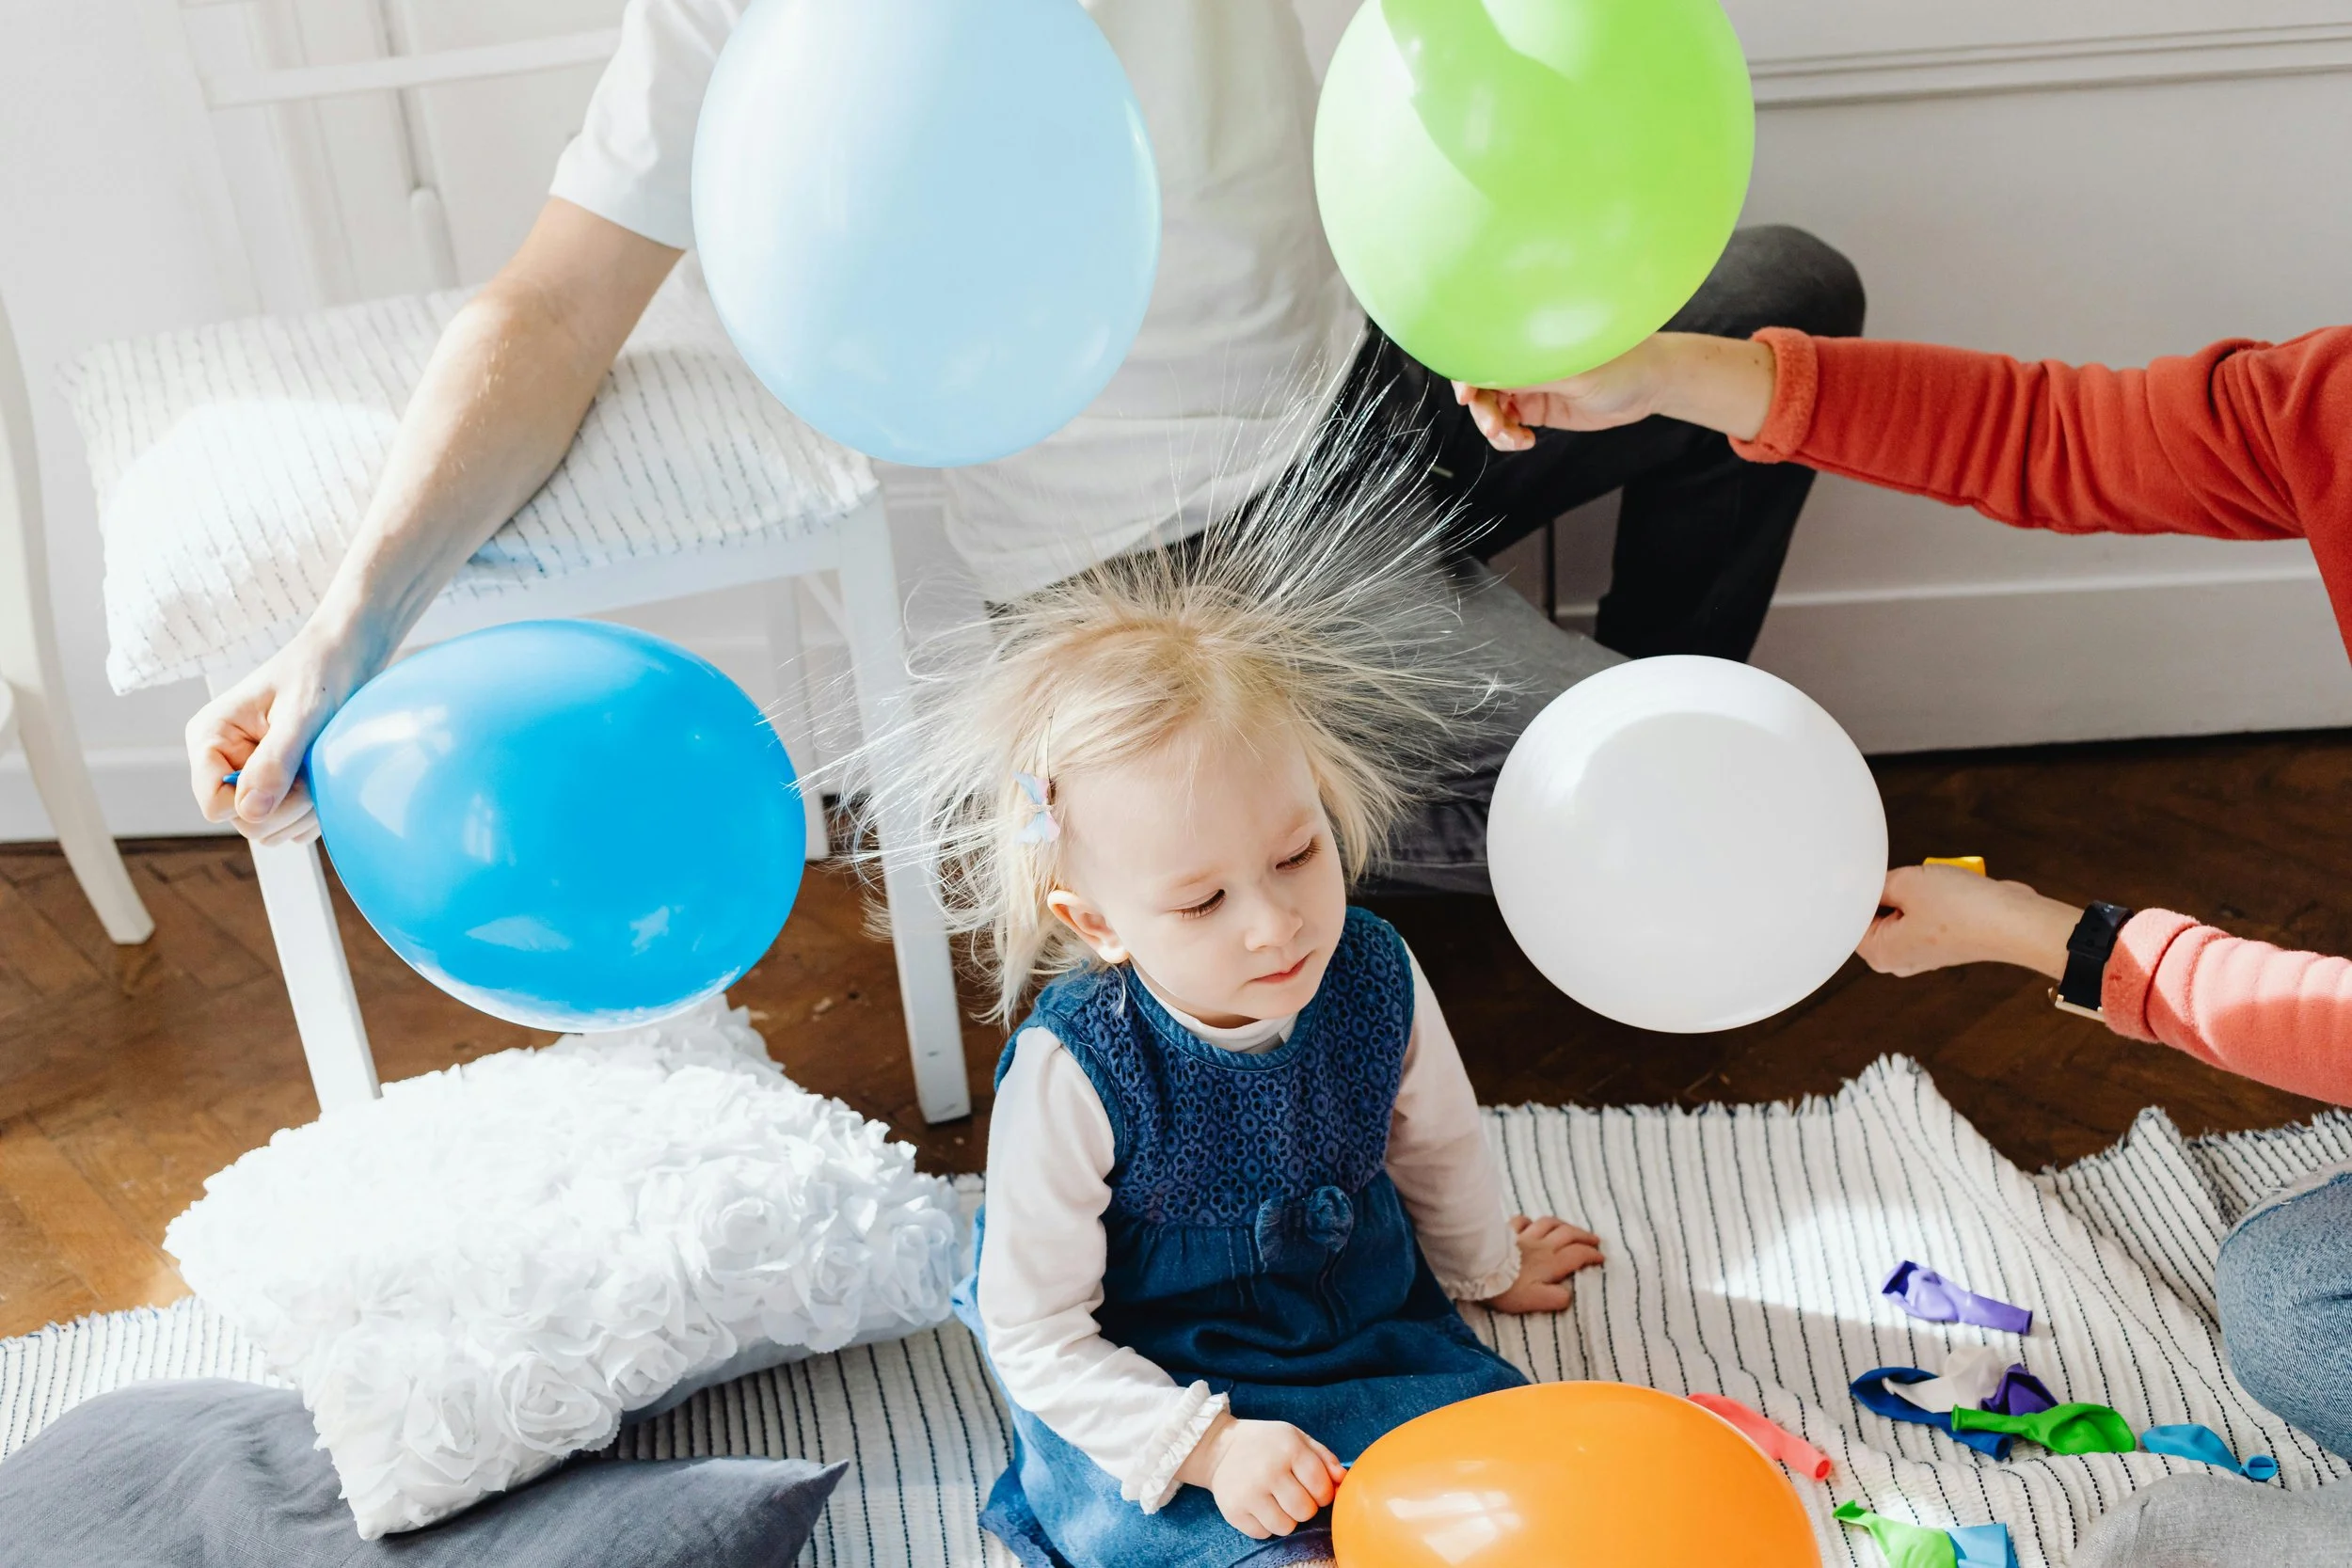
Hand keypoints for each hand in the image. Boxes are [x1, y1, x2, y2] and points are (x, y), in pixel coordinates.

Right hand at [186, 617, 378, 845]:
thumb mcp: (302, 715)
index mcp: (210, 737)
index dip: (256, 804)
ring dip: (302, 811)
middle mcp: (221, 759)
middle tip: (317, 772)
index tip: (294, 778)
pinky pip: (288, 824)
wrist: (348, 657)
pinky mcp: (274, 784)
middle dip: (287, 807)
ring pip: (268, 828)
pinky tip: (326, 780)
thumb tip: (250, 812)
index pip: (215, 805)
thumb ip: (275, 762)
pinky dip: (311, 812)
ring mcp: (247, 774)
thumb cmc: (321, 674)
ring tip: (322, 770)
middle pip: (244, 821)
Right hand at [1175, 1414, 1344, 1538]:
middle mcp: (1268, 1470)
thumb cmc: (1266, 1444)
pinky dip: (1265, 1524)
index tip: (1313, 1489)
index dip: (1323, 1494)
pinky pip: (1263, 1533)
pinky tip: (1259, 1506)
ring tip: (1276, 1500)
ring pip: (1285, 1526)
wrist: (1220, 1447)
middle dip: (1304, 1507)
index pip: (1321, 1487)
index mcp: (1289, 1448)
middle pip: (1305, 1511)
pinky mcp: (1233, 1511)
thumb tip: (1344, 1481)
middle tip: (1292, 1494)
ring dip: (1285, 1518)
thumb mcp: (1296, 1438)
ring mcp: (1248, 1492)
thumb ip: (1324, 1458)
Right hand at [1455, 338, 1672, 450]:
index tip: (1466, 395)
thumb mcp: (1573, 370)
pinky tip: (1525, 441)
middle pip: (1481, 384)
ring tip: (1516, 439)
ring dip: (1495, 428)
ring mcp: (1529, 386)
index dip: (1466, 373)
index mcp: (1528, 340)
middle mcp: (1524, 361)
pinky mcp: (1539, 408)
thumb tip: (1490, 375)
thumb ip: (1531, 374)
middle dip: (1481, 409)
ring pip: (1492, 409)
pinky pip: (1509, 426)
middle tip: (1496, 428)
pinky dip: (1509, 438)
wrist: (1651, 384)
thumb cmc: (1622, 362)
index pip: (1483, 353)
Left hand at [1484, 1214, 1603, 1313]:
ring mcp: (1524, 1236)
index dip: (1592, 1255)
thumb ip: (1556, 1299)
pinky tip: (1532, 1223)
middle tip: (1595, 1240)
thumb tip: (1570, 1296)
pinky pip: (1522, 1221)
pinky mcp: (1507, 1232)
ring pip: (1549, 1223)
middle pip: (1568, 1234)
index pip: (1578, 1255)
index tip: (1601, 1258)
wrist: (1480, 1270)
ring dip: (1564, 1224)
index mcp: (1551, 1263)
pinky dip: (1531, 1221)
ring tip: (1570, 1228)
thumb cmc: (1507, 1289)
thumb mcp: (1535, 1301)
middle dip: (1584, 1236)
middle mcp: (1542, 1246)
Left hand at [1858, 864, 2082, 978]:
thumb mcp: (1907, 882)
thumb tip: (1862, 883)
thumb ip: (1877, 883)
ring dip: (1913, 890)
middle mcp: (1897, 959)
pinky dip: (1933, 896)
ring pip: (1901, 909)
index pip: (1849, 919)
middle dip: (1888, 891)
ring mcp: (1921, 951)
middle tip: (1907, 880)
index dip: (1859, 893)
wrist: (2016, 921)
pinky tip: (1949, 890)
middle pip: (1875, 914)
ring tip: (1932, 886)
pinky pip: (1925, 911)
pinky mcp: (1942, 940)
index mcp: (1879, 954)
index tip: (1870, 877)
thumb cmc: (1963, 908)